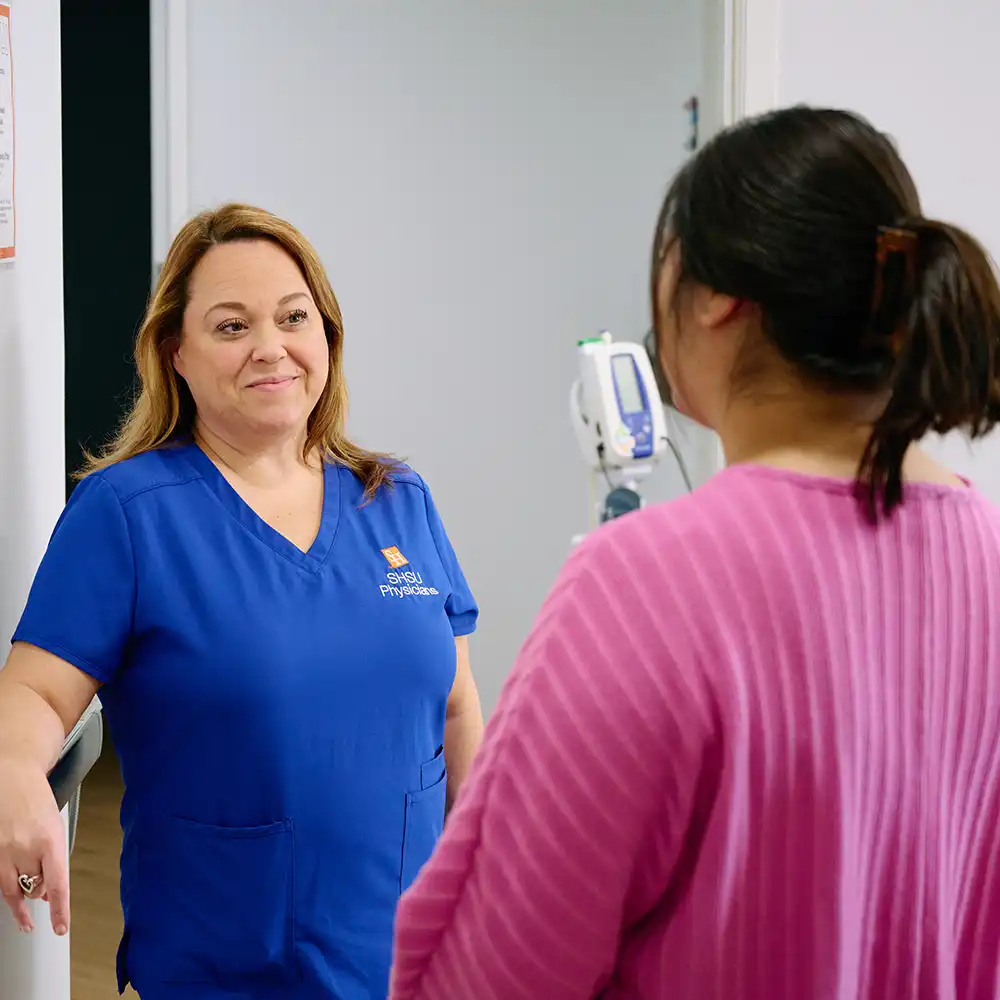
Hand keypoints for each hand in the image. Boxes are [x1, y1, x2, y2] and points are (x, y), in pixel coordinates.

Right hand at [0, 757, 68, 934]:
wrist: (13, 775)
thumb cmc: (38, 800)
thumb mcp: (55, 826)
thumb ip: (52, 856)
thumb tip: (48, 887)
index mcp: (50, 840)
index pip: (57, 885)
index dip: (59, 911)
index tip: (60, 928)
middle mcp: (25, 848)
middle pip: (34, 888)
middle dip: (39, 893)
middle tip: (41, 893)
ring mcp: (3, 851)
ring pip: (12, 890)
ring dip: (21, 901)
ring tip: (25, 914)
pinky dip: (6, 890)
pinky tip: (11, 893)